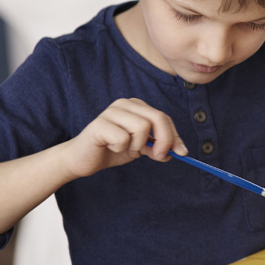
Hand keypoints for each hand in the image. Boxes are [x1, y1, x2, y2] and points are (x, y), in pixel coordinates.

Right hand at [62, 98, 187, 177]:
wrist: (83, 159)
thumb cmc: (113, 150)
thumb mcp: (142, 148)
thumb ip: (159, 146)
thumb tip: (179, 151)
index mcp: (136, 106)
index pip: (164, 117)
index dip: (174, 136)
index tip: (181, 152)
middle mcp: (125, 104)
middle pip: (157, 118)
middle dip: (164, 140)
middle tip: (160, 156)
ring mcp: (111, 112)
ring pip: (142, 127)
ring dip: (138, 145)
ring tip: (125, 148)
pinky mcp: (99, 124)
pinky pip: (123, 138)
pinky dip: (121, 148)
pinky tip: (110, 147)